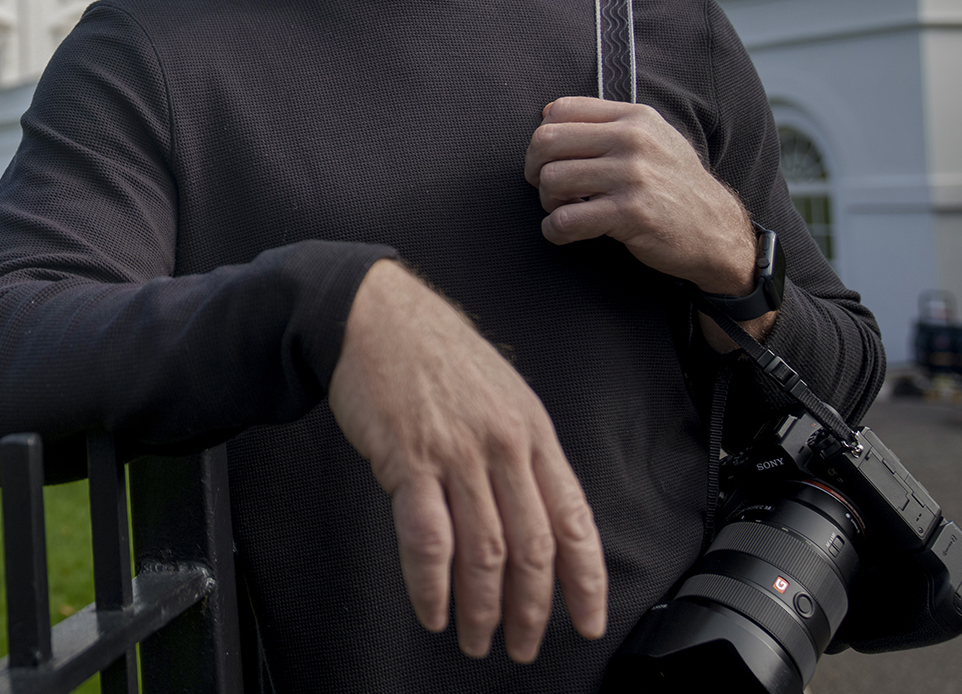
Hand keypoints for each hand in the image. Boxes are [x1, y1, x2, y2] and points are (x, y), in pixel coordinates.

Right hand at [329, 260, 607, 661]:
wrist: (373, 314)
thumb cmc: (431, 352)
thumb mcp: (500, 392)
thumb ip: (519, 450)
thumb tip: (533, 512)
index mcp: (532, 433)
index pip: (573, 520)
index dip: (585, 581)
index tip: (588, 620)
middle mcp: (503, 446)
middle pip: (531, 548)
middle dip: (531, 611)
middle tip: (521, 646)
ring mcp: (457, 453)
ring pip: (484, 552)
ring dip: (482, 609)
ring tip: (476, 639)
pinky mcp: (408, 459)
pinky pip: (428, 537)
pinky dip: (431, 584)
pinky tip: (431, 609)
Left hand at [524, 97, 755, 296]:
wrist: (717, 230)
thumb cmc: (676, 184)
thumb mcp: (654, 138)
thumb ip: (608, 121)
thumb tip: (548, 111)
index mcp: (634, 118)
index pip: (562, 109)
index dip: (543, 136)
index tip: (549, 159)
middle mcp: (633, 140)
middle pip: (547, 141)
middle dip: (535, 168)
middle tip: (547, 188)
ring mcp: (632, 176)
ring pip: (552, 180)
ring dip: (547, 202)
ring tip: (565, 210)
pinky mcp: (630, 214)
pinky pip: (565, 219)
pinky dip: (554, 230)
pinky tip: (564, 233)